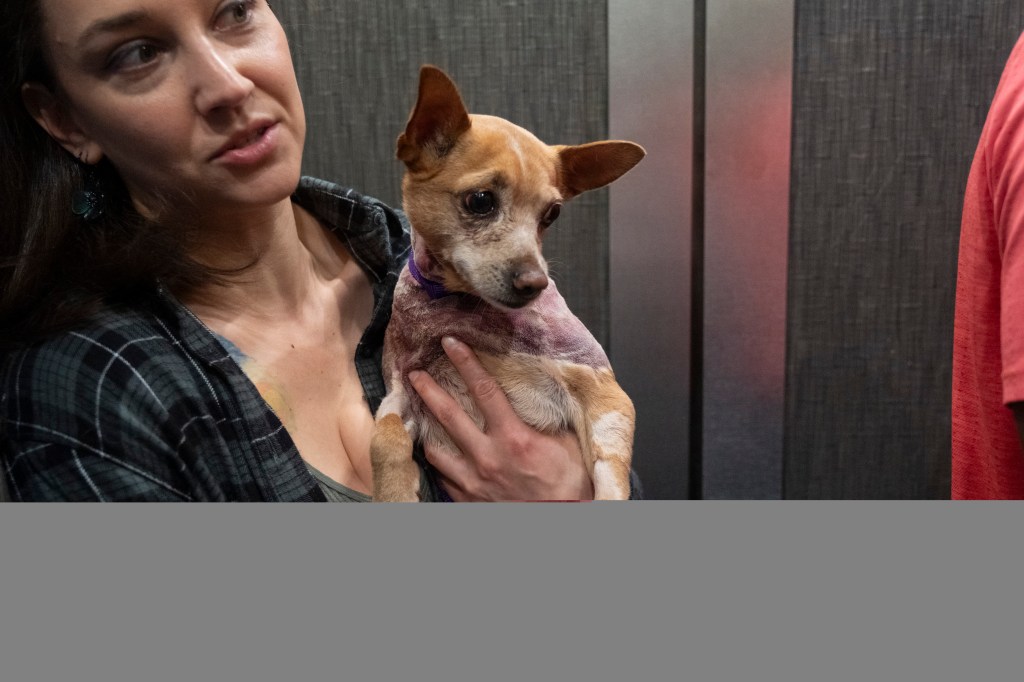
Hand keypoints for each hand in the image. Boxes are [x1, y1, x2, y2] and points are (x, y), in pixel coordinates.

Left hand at [408, 337, 593, 500]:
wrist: (560, 524)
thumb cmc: (568, 489)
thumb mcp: (567, 446)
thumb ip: (549, 421)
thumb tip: (541, 396)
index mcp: (513, 438)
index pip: (484, 390)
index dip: (466, 363)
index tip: (450, 344)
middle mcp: (487, 458)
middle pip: (448, 415)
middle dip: (428, 390)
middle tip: (413, 375)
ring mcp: (473, 481)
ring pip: (436, 450)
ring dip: (426, 429)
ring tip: (418, 416)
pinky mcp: (467, 500)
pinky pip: (443, 477)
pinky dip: (438, 462)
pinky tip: (436, 453)